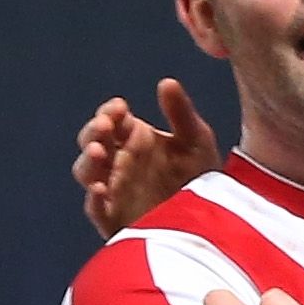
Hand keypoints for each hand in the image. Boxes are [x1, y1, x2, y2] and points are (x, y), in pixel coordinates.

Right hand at [74, 80, 216, 238]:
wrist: (215, 221)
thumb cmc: (203, 178)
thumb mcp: (196, 141)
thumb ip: (181, 113)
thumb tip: (167, 82)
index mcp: (133, 141)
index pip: (110, 121)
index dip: (109, 112)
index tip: (120, 107)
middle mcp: (119, 165)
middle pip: (92, 143)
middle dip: (94, 132)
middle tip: (106, 125)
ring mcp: (115, 193)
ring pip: (87, 174)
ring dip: (89, 161)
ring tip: (100, 151)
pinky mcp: (117, 222)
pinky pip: (97, 211)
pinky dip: (94, 201)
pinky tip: (101, 190)